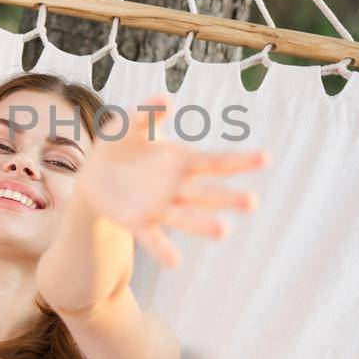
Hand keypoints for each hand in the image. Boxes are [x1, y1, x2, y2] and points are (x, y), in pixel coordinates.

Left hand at [75, 92, 268, 268]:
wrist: (92, 175)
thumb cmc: (119, 146)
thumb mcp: (130, 124)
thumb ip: (147, 112)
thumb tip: (166, 98)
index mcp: (180, 162)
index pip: (216, 163)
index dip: (240, 160)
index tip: (266, 158)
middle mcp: (176, 188)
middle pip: (206, 193)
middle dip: (228, 197)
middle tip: (253, 201)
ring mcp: (158, 207)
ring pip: (185, 217)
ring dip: (203, 224)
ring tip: (224, 231)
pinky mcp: (137, 221)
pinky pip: (152, 237)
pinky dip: (163, 248)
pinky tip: (175, 260)